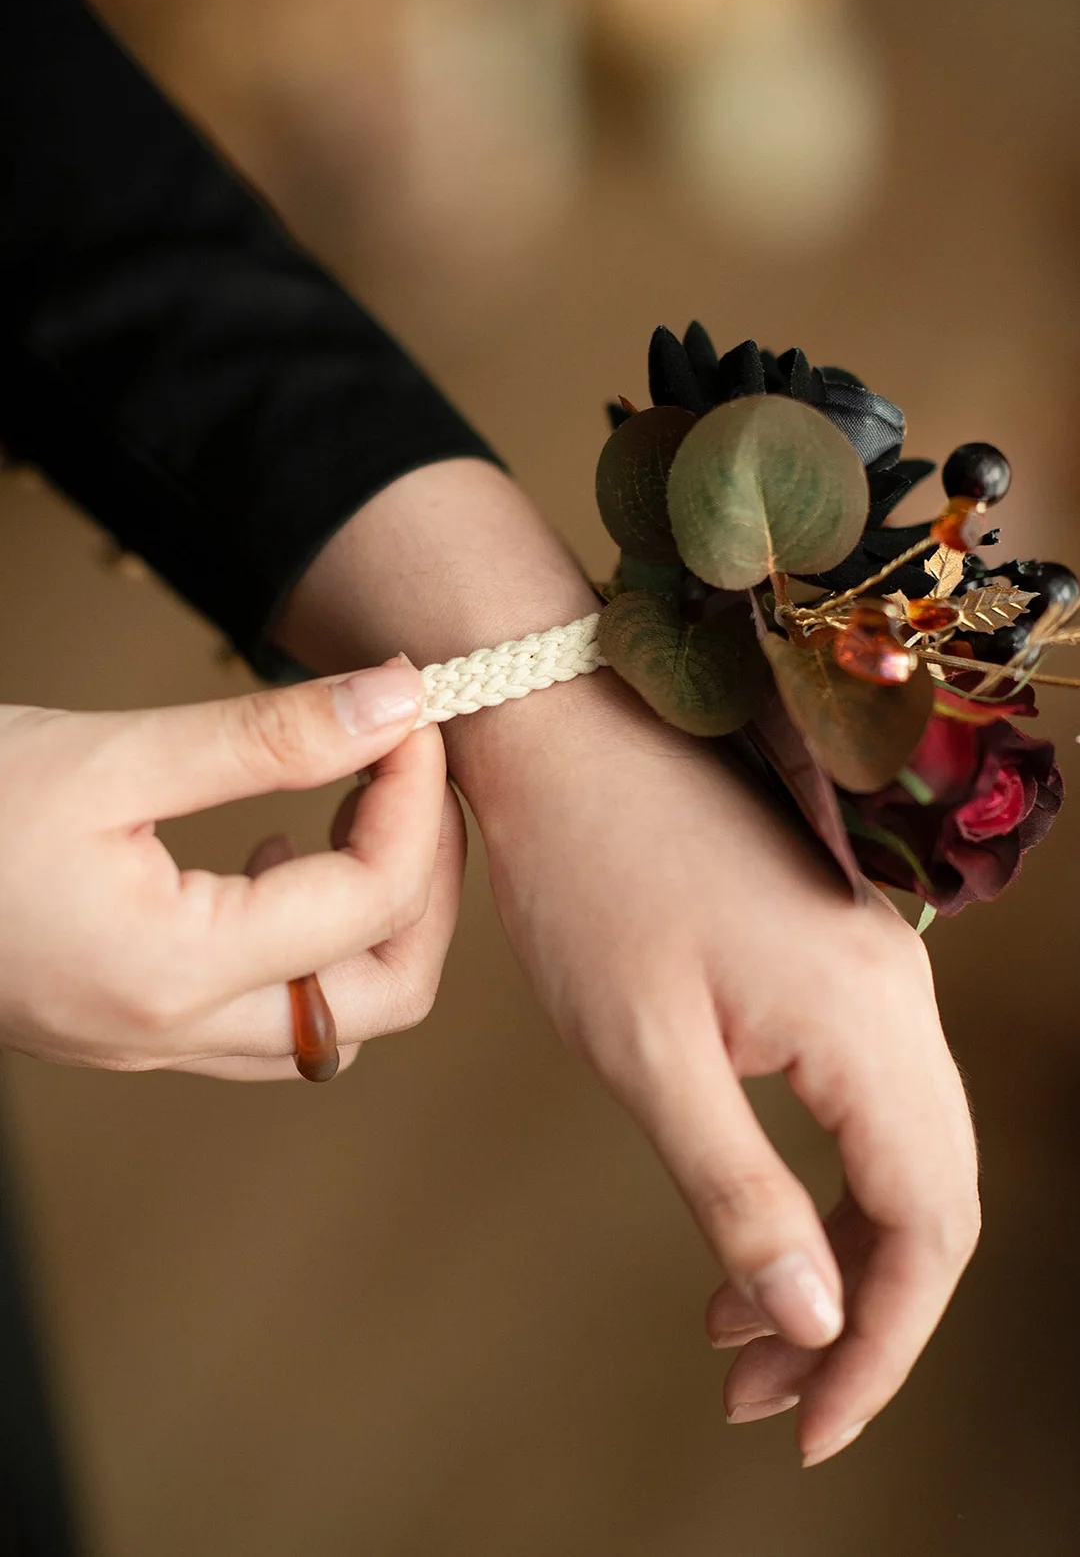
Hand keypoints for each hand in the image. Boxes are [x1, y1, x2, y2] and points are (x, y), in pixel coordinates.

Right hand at [0, 662, 463, 1077]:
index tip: (411, 712)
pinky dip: (312, 943)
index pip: (372, 897)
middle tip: (413, 778)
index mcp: (177, 971)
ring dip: (375, 917)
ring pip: (340, 1020)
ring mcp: (155, 1044)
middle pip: (390, 993)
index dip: (416, 796)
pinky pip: (274, 1015)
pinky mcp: (137, 1028)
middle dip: (428, 882)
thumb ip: (265, 737)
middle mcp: (176, 1033)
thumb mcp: (109, 756)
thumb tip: (397, 704)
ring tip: (346, 807)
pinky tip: (273, 850)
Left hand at [274, 458, 978, 1458]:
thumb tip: (818, 1321)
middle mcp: (894, 993)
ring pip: (897, 1150)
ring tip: (734, 1331)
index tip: (810, 1428)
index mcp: (865, 1020)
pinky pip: (859, 1098)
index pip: (930, 1222)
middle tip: (758, 1394)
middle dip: (856, 1314)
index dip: (884, 1346)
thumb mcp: (646, 1054)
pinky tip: (744, 1222)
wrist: (566, 728)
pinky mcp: (828, 955)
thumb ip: (740, 1191)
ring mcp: (869, 968)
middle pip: (932, 1195)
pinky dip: (817, 1181)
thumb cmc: (586, 875)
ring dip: (832, 1253)